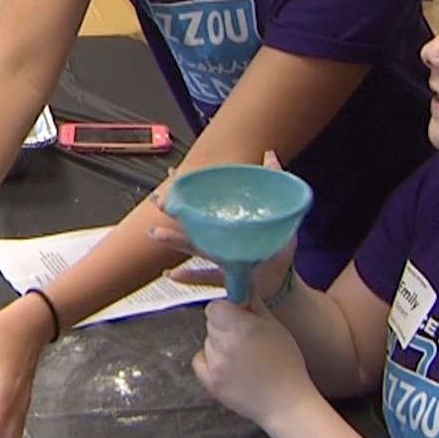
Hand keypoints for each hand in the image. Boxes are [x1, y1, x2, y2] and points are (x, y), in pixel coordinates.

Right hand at [150, 152, 297, 301]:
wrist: (281, 284)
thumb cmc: (278, 251)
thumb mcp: (281, 215)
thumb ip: (276, 183)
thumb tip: (270, 153)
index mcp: (228, 223)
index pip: (206, 202)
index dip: (189, 188)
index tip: (172, 173)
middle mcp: (220, 239)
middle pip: (193, 222)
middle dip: (174, 211)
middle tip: (158, 202)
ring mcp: (221, 259)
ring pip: (194, 247)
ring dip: (174, 240)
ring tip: (157, 234)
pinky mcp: (229, 278)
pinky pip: (205, 278)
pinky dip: (188, 277)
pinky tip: (173, 275)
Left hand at [192, 297, 316, 427]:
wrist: (286, 404)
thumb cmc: (287, 364)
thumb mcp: (276, 327)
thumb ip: (255, 304)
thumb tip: (243, 284)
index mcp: (241, 327)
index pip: (215, 306)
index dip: (226, 309)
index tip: (239, 316)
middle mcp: (224, 343)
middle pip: (211, 323)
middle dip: (224, 325)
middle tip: (244, 338)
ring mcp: (215, 364)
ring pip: (207, 341)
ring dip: (219, 344)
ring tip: (242, 357)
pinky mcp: (210, 382)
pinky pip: (199, 360)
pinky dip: (209, 360)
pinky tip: (227, 366)